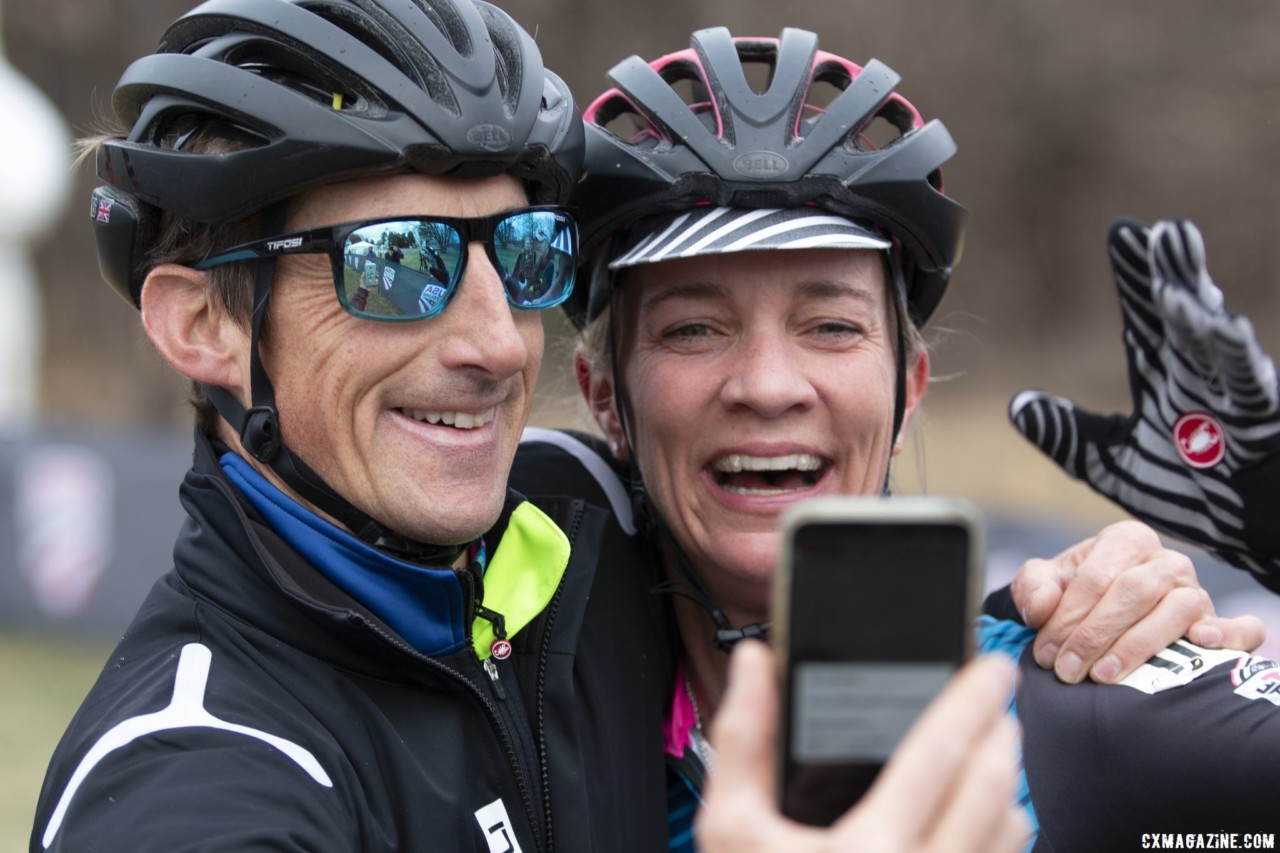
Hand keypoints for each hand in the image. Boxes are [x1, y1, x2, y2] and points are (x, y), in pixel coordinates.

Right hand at [695, 642, 1029, 852]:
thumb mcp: (731, 830)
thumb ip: (744, 740)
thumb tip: (755, 662)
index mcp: (870, 848)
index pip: (939, 753)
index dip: (970, 700)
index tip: (991, 668)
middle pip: (991, 789)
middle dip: (1000, 734)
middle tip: (996, 703)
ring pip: (1008, 834)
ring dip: (1008, 783)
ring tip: (995, 752)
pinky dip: (1004, 835)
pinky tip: (989, 818)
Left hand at [1009, 218, 1279, 593]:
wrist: (1242, 531)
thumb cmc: (1188, 488)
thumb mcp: (1110, 462)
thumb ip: (1067, 434)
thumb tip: (1016, 405)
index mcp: (1164, 376)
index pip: (1144, 317)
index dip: (1134, 275)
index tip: (1123, 230)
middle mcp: (1197, 375)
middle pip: (1180, 316)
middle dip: (1169, 274)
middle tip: (1158, 231)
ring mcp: (1229, 395)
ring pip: (1212, 340)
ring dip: (1196, 304)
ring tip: (1182, 270)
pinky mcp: (1257, 421)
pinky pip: (1247, 385)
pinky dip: (1236, 357)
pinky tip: (1226, 326)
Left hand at [1011, 520, 1265, 683]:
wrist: (1096, 617)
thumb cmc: (1071, 597)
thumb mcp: (1044, 584)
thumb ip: (1033, 587)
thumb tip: (1043, 606)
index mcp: (1125, 541)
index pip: (1096, 577)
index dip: (1067, 617)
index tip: (1045, 653)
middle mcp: (1166, 562)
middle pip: (1134, 592)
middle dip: (1095, 635)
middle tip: (1067, 670)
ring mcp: (1196, 592)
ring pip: (1177, 610)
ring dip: (1137, 645)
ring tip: (1103, 675)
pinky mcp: (1218, 623)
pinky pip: (1241, 628)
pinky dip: (1229, 635)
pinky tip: (1201, 643)